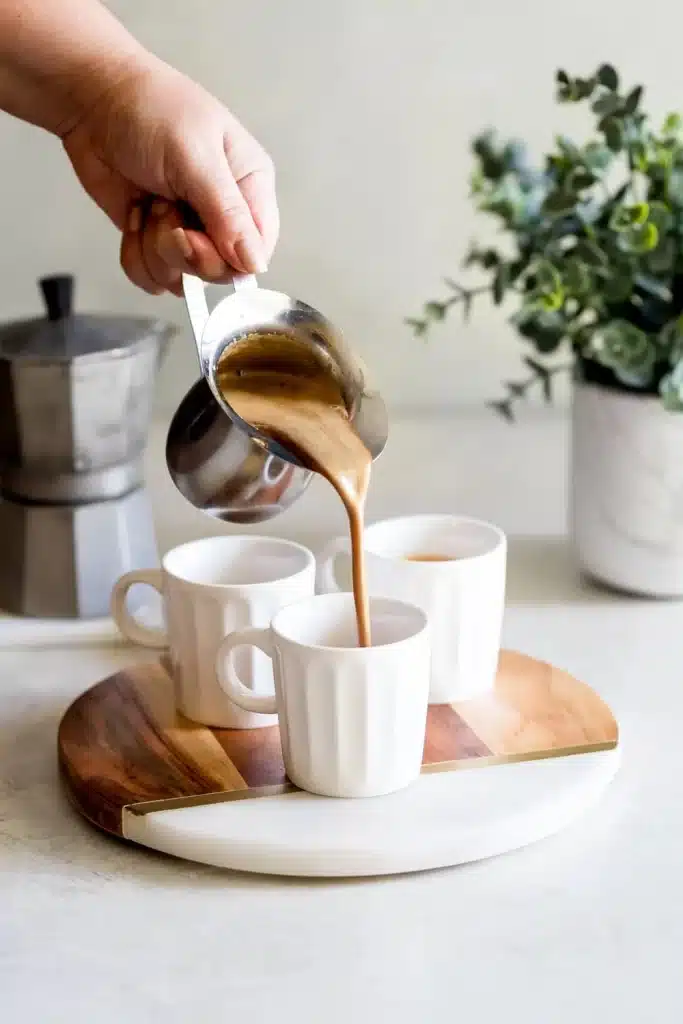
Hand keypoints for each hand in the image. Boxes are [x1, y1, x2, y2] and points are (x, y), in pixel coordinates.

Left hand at [62, 55, 278, 294]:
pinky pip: (153, 278)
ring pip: (183, 280)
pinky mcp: (156, 240)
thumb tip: (255, 264)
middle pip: (220, 272)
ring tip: (149, 204)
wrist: (92, 100)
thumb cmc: (150, 110)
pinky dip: (135, 255)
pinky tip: (134, 216)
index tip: (193, 236)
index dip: (228, 260)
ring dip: (154, 249)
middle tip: (164, 212)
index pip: (257, 251)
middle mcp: (224, 215)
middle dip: (184, 251)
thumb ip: (227, 213)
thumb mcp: (195, 157)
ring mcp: (189, 230)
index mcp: (249, 187)